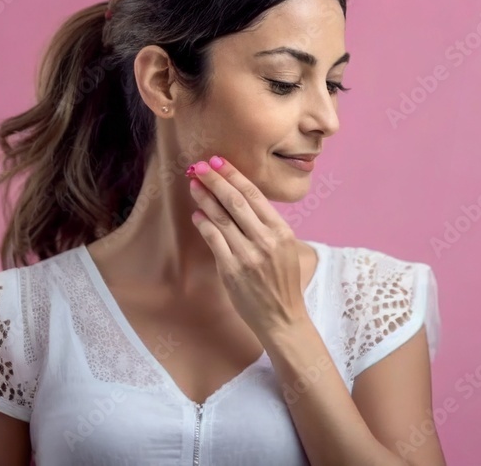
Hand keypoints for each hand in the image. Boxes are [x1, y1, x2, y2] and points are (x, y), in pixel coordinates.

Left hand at [186, 156, 305, 337]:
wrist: (282, 317)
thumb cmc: (283, 282)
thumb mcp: (286, 248)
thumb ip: (267, 227)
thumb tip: (242, 202)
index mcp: (281, 232)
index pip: (254, 195)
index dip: (234, 176)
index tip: (219, 162)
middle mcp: (265, 240)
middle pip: (235, 201)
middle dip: (215, 180)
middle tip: (199, 166)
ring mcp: (248, 255)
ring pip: (221, 218)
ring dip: (205, 198)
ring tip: (194, 185)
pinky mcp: (232, 270)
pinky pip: (214, 240)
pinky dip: (204, 224)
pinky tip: (197, 214)